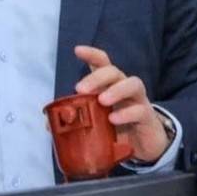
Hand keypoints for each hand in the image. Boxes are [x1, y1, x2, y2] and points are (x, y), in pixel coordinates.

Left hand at [73, 45, 168, 163]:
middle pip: (114, 71)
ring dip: (116, 90)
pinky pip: (140, 110)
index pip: (103, 64)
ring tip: (102, 101)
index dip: (92, 55)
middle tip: (80, 89)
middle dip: (97, 77)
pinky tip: (114, 119)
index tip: (77, 50)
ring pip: (133, 84)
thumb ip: (75, 120)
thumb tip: (49, 124)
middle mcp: (125, 88)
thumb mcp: (95, 123)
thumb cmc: (117, 128)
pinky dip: (126, 113)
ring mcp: (138, 101)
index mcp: (110, 86)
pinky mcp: (147, 117)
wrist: (143, 145)